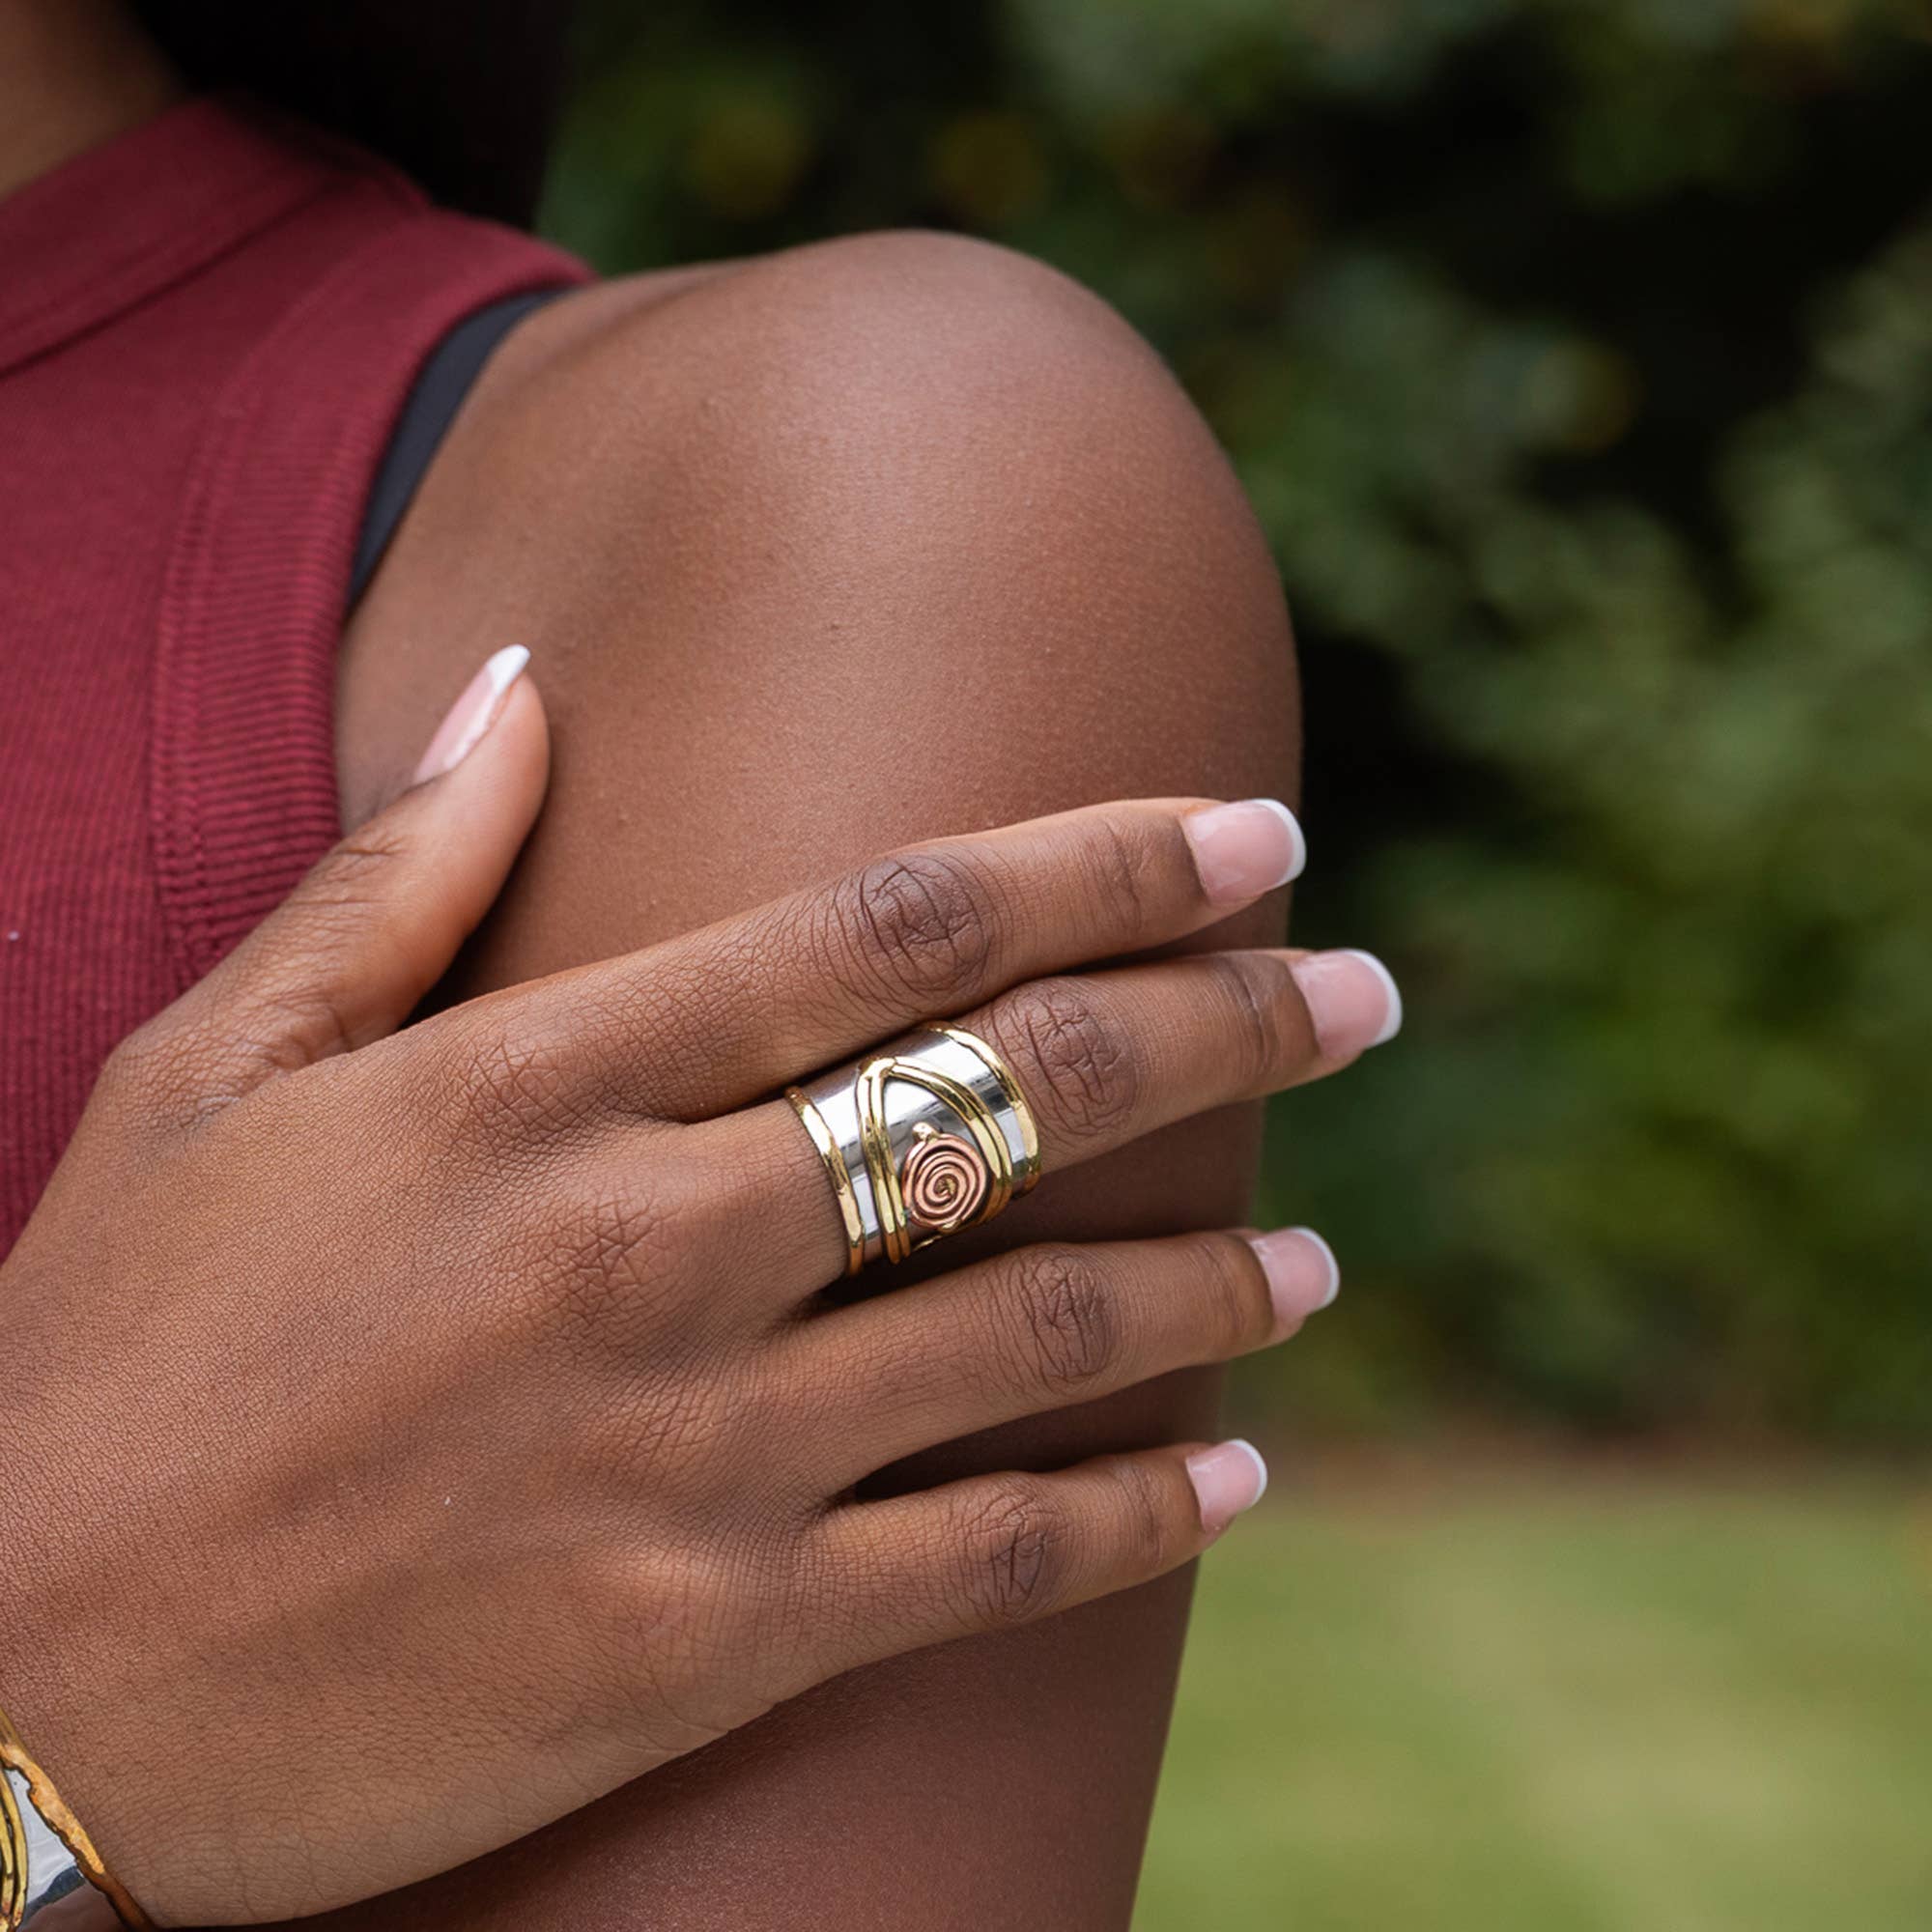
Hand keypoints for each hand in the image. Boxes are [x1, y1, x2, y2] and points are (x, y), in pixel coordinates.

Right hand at [0, 649, 1394, 1924]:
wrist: (4, 1687)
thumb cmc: (101, 1355)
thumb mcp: (208, 1074)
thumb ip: (394, 871)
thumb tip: (527, 682)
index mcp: (534, 1081)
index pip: (893, 925)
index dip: (1104, 863)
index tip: (1253, 835)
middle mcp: (646, 1245)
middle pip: (1012, 1097)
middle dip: (1221, 1025)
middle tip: (1363, 990)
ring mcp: (691, 1453)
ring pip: (1039, 1333)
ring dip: (1213, 1277)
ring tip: (1321, 1249)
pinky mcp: (708, 1639)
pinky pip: (995, 1565)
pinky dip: (1144, 1512)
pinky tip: (1244, 1470)